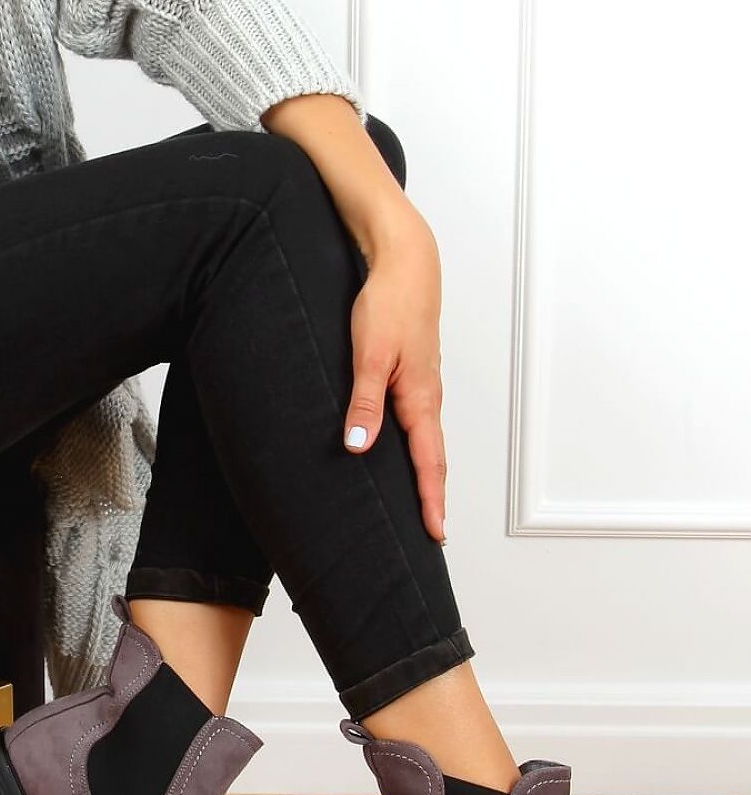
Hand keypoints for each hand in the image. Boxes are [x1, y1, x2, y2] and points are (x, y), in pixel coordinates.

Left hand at [343, 207, 446, 544]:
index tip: (435, 533)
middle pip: (432, 457)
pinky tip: (402, 450)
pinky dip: (415, 445)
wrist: (407, 262)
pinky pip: (416, 419)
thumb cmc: (389, 303)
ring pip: (425, 438)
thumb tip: (359, 447)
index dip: (431, 500)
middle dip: (432, 496)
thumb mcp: (369, 355)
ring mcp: (422, 385)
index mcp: (420, 399)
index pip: (428, 462)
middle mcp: (426, 397)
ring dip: (425, 472)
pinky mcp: (412, 372)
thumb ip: (364, 402)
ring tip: (420, 501)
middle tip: (432, 531)